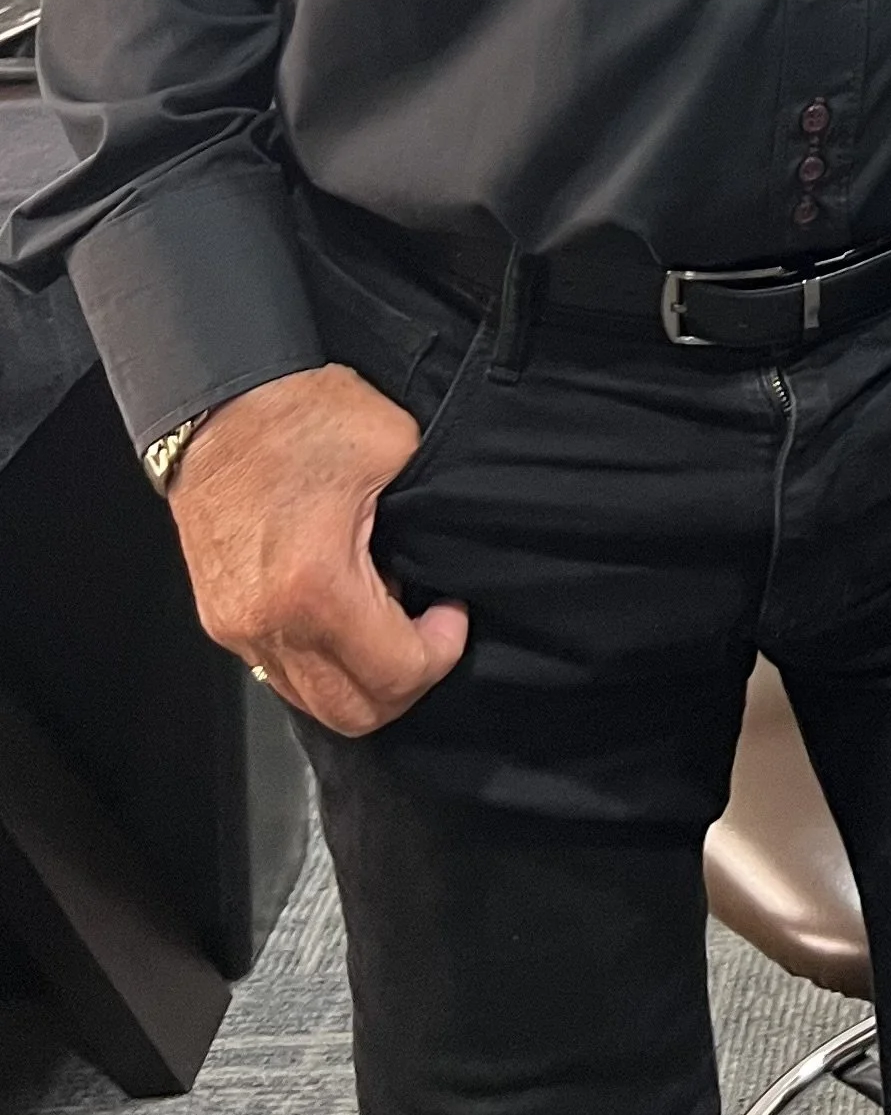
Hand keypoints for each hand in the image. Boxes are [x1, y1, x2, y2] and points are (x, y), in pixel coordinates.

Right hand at [168, 364, 468, 736]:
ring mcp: (237, 629)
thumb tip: (444, 559)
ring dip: (363, 675)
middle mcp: (267, 625)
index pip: (394, 675)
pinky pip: (283, 674)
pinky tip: (348, 608)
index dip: (441, 652)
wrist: (215, 401)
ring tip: (389, 615)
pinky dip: (325, 661)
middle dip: (406, 681)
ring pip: (313, 702)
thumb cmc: (300, 416)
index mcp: (315, 587)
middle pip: (353, 713)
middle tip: (429, 630)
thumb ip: (427, 519)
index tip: (452, 611)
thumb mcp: (395, 449)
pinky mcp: (221, 619)